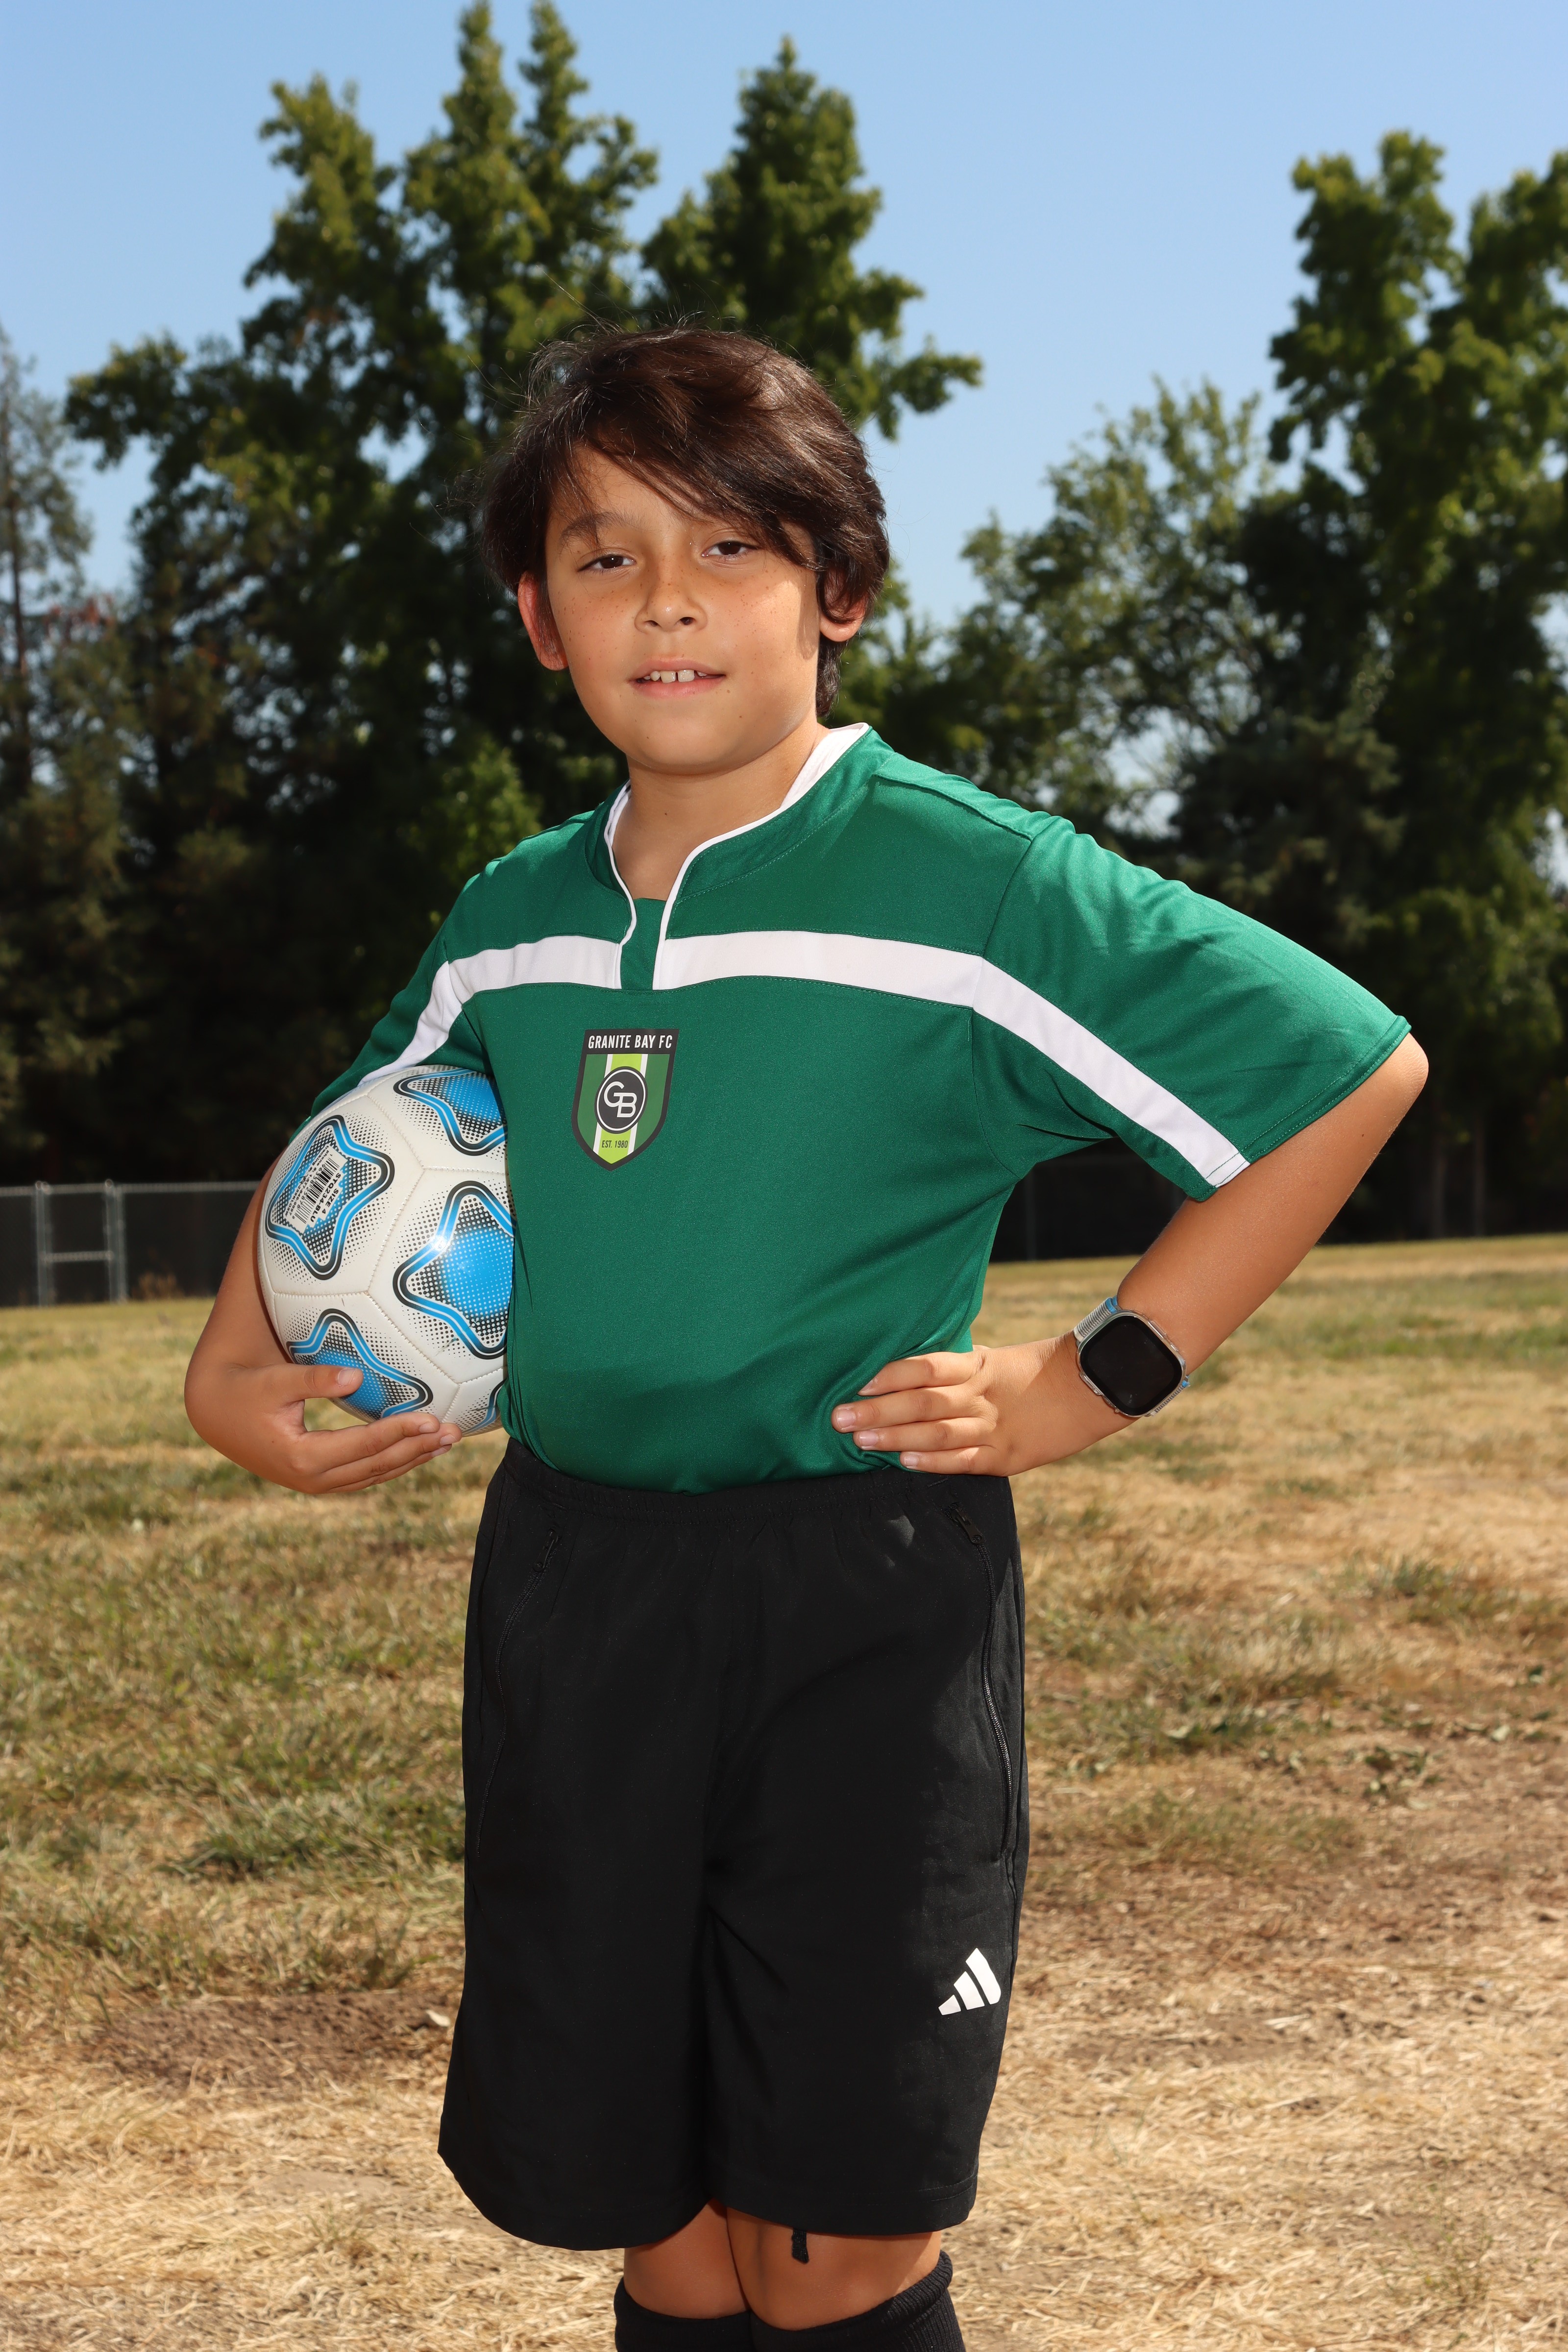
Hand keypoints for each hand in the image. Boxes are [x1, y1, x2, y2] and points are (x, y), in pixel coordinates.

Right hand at [184, 1183, 461, 1494]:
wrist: (216, 1413)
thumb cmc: (247, 1390)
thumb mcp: (276, 1381)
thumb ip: (314, 1380)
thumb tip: (356, 1376)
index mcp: (303, 1458)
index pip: (363, 1446)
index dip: (400, 1432)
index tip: (433, 1419)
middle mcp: (313, 1479)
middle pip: (377, 1466)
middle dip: (418, 1449)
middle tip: (455, 1431)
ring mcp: (317, 1483)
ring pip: (376, 1474)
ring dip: (413, 1459)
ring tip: (448, 1441)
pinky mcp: (320, 1478)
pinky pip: (366, 1474)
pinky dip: (395, 1462)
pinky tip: (419, 1449)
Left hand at [831, 1336, 1121, 1475]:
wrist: (1094, 1388)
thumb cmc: (1038, 1371)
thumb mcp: (995, 1360)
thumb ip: (956, 1370)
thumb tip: (908, 1376)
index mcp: (977, 1366)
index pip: (926, 1366)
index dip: (891, 1375)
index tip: (858, 1383)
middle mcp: (982, 1396)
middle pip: (922, 1401)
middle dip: (878, 1410)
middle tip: (839, 1417)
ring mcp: (994, 1428)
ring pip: (937, 1433)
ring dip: (895, 1436)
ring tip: (860, 1440)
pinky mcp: (1007, 1458)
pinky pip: (964, 1461)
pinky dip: (932, 1462)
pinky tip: (904, 1461)